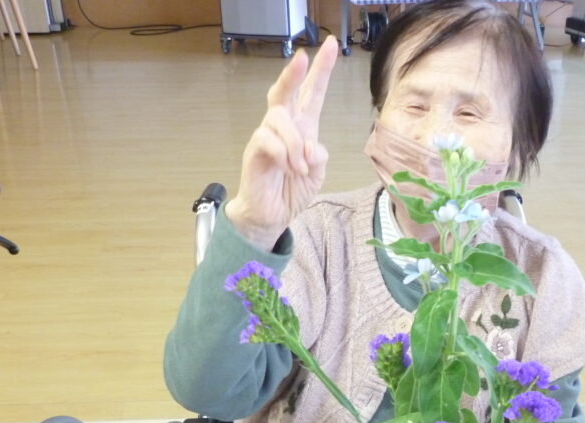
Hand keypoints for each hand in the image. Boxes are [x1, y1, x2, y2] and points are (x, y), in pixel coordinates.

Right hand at [225, 36, 337, 249]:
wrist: (271, 215)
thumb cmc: (292, 190)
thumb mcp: (317, 173)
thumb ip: (319, 155)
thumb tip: (311, 147)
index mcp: (303, 128)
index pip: (311, 94)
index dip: (321, 71)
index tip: (330, 46)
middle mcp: (283, 127)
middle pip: (285, 92)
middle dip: (294, 74)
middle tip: (303, 58)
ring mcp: (266, 136)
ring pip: (280, 119)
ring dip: (295, 143)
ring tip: (300, 168)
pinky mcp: (254, 149)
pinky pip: (268, 140)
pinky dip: (284, 154)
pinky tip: (288, 169)